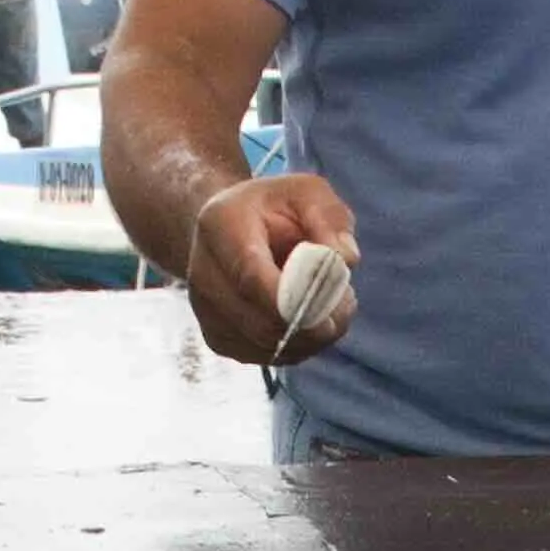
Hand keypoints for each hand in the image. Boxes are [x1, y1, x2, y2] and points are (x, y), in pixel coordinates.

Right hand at [186, 172, 355, 364]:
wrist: (227, 230)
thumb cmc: (274, 209)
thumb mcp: (308, 193)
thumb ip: (329, 218)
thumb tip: (345, 259)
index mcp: (220, 225)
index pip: (251, 277)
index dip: (292, 303)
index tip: (330, 314)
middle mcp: (203, 272)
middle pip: (260, 321)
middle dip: (312, 324)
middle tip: (346, 304)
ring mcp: (206, 311)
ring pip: (267, 346)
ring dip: (310, 336)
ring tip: (330, 304)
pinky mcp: (217, 338)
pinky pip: (267, 356)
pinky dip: (297, 346)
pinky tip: (307, 318)